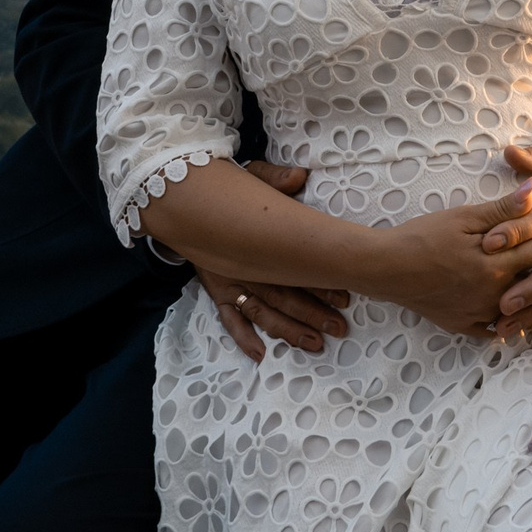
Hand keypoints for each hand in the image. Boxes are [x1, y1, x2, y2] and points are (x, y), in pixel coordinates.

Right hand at [204, 161, 349, 359]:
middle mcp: (245, 266)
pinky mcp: (218, 292)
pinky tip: (260, 355)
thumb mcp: (250, 177)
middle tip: (339, 326)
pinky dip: (243, 338)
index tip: (345, 295)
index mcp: (258, 242)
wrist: (187, 202)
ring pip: (263, 312)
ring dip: (288, 329)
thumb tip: (299, 175)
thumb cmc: (228, 191)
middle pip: (283, 295)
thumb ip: (274, 179)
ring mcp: (231, 282)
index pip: (294, 266)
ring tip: (314, 343)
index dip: (320, 282)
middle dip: (313, 312)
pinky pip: (230, 320)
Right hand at [370, 182, 531, 335]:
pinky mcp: (468, 326)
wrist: (386, 269)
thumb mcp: (461, 217)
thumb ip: (501, 210)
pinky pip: (505, 329)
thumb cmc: (422, 236)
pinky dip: (527, 321)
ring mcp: (482, 313)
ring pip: (531, 307)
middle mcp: (494, 291)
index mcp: (494, 261)